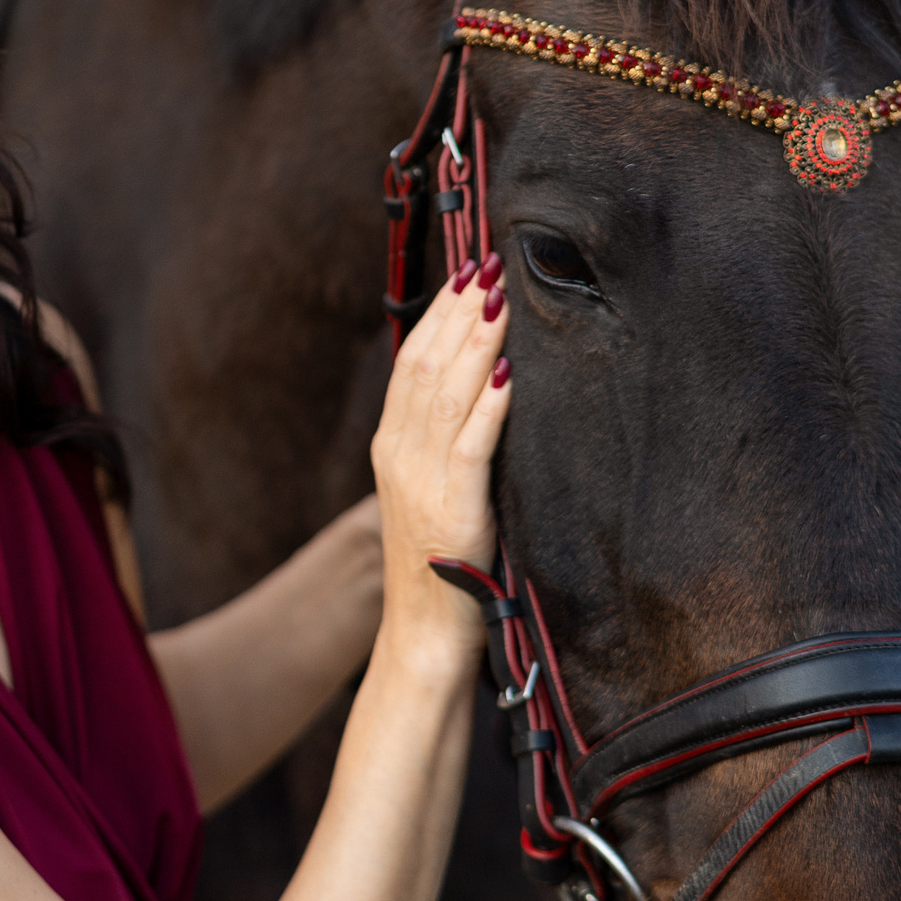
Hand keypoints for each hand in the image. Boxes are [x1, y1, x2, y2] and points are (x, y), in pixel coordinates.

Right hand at [367, 252, 512, 660]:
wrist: (423, 636)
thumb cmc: (440, 569)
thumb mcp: (431, 493)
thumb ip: (446, 443)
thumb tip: (483, 390)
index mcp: (392, 447)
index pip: (413, 362)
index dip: (440, 314)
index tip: (469, 272)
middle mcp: (398, 455)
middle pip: (425, 364)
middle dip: (460, 311)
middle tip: (490, 263)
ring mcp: (420, 480)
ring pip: (446, 392)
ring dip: (476, 340)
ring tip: (500, 297)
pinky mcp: (452, 508)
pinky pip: (471, 443)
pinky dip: (490, 403)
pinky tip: (509, 371)